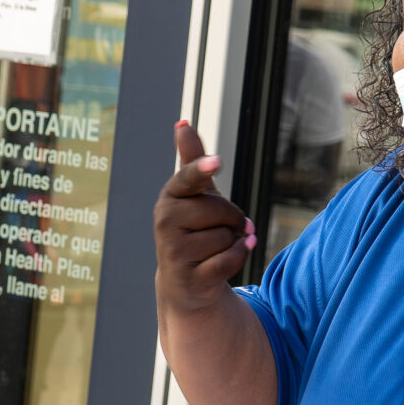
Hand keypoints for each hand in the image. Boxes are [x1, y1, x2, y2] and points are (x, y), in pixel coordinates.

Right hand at [155, 123, 254, 313]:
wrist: (184, 281)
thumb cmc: (194, 230)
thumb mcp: (194, 196)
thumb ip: (192, 161)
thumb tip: (182, 123)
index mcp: (170, 196)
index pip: (189, 178)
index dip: (203, 169)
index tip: (217, 162)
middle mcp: (165, 221)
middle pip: (220, 209)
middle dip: (233, 219)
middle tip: (224, 228)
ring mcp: (174, 250)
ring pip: (226, 236)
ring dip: (233, 242)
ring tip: (216, 248)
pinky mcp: (188, 276)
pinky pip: (229, 259)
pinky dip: (238, 257)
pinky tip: (228, 258)